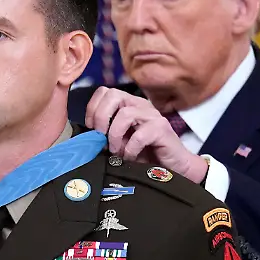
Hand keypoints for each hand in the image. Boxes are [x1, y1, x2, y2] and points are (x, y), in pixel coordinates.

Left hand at [85, 87, 208, 182]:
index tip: (92, 130)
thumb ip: (106, 134)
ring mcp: (152, 115)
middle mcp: (140, 105)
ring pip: (125, 114)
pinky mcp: (162, 129)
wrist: (174, 167)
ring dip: (115, 136)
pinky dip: (130, 149)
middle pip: (113, 95)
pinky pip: (140, 135)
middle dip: (101, 118)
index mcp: (128, 104)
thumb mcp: (121, 141)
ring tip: (116, 151)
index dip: (93, 109)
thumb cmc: (145, 154)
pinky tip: (130, 157)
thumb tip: (86, 136)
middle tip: (101, 139)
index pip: (104, 92)